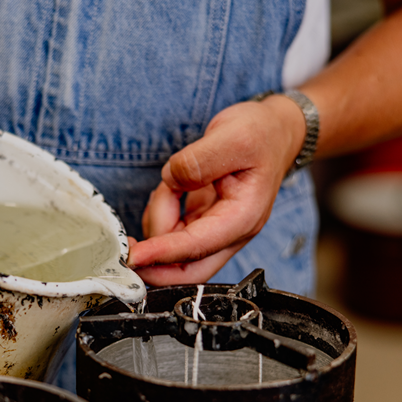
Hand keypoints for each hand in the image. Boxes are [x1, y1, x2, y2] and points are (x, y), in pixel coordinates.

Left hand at [127, 94, 306, 285]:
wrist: (273, 130)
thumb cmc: (260, 134)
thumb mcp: (233, 137)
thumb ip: (199, 161)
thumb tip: (172, 180)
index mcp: (242, 217)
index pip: (197, 247)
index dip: (162, 254)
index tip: (134, 256)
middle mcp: (230, 231)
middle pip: (187, 271)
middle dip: (155, 264)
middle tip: (128, 249)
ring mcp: (215, 229)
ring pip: (173, 249)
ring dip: (159, 220)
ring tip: (171, 184)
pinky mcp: (203, 222)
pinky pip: (172, 233)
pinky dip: (161, 214)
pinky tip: (170, 192)